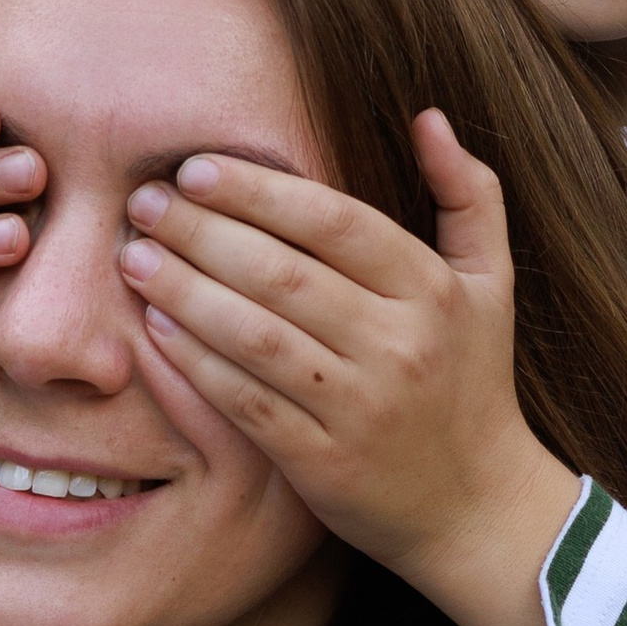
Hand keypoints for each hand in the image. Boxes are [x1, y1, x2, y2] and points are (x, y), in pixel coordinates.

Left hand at [116, 111, 578, 625]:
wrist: (479, 508)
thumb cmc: (473, 381)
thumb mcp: (491, 284)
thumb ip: (469, 195)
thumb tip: (428, 117)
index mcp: (433, 292)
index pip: (336, 222)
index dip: (260, 190)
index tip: (196, 168)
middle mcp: (399, 347)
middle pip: (282, 274)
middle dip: (202, 232)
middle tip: (144, 204)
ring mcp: (360, 408)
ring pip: (255, 336)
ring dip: (184, 291)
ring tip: (135, 257)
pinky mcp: (323, 464)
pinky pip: (244, 402)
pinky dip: (194, 362)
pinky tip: (155, 326)